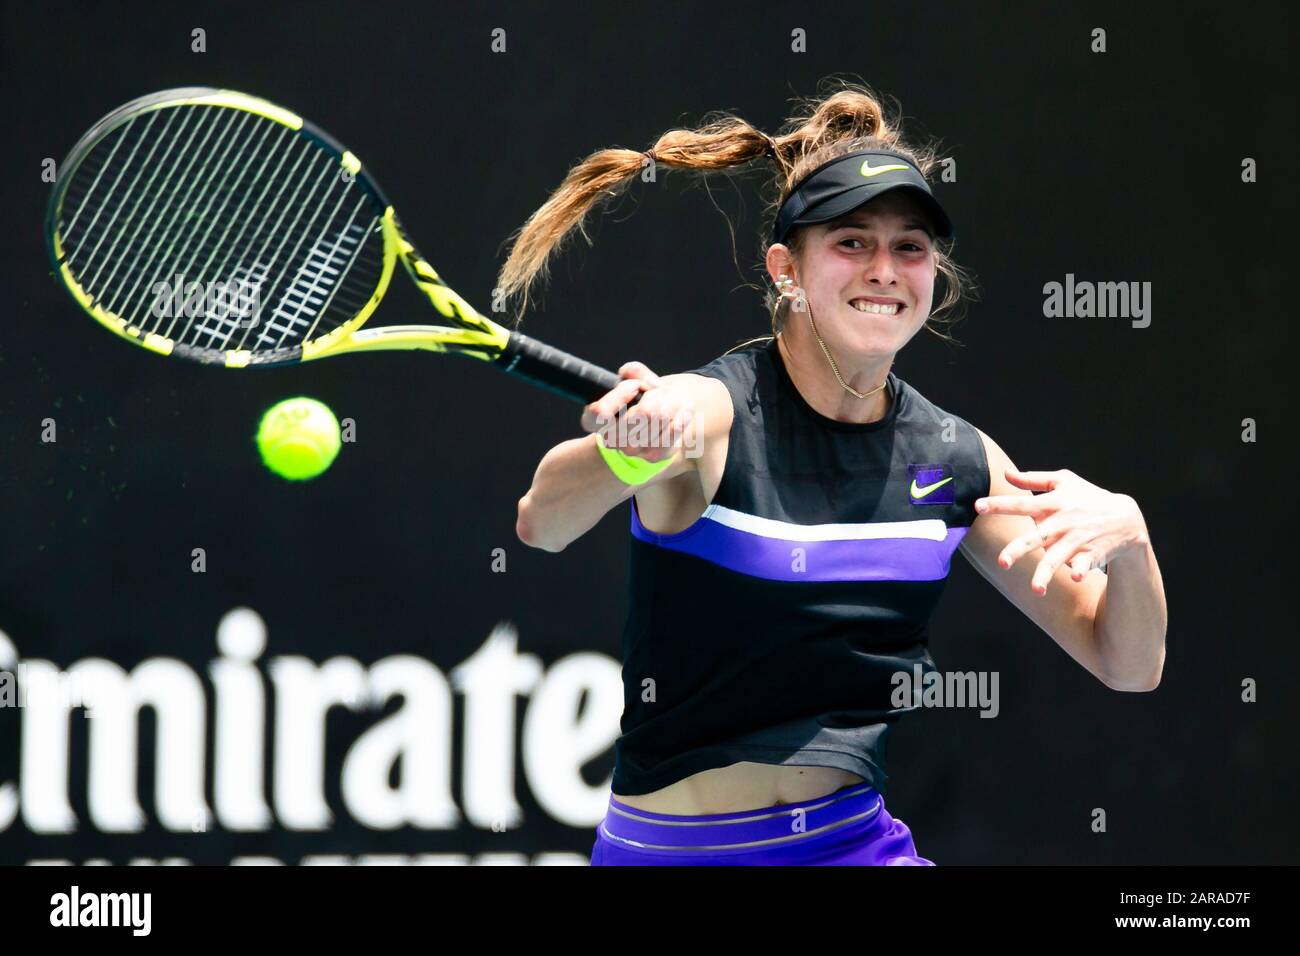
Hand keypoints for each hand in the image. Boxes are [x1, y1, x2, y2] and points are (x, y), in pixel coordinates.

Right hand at [580, 362, 690, 462]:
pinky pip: (674, 430)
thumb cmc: (641, 399)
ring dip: (671, 402)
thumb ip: (634, 372)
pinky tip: (682, 410)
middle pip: (641, 413)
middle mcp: (611, 440)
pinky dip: (682, 414)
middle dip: (656, 395)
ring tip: (672, 398)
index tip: (636, 385)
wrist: (658, 422)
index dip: (621, 394)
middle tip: (659, 391)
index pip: (601, 412)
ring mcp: (632, 451)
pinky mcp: (653, 456)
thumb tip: (636, 375)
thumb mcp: (635, 380)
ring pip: (660, 419)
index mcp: (595, 420)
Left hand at [974, 468, 1150, 594]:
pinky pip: (1084, 565)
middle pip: (1035, 538)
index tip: (977, 506)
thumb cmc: (1088, 497)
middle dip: (1018, 550)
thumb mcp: (1064, 481)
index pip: (1020, 504)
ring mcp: (1076, 540)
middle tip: (1001, 563)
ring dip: (1047, 574)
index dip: (999, 505)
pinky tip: (1075, 578)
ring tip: (1036, 590)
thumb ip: (1033, 479)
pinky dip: (1081, 570)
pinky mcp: (1091, 554)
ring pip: (1057, 559)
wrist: (1125, 517)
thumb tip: (1005, 473)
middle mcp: (1061, 523)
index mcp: (1051, 504)